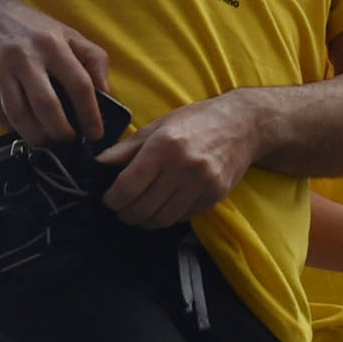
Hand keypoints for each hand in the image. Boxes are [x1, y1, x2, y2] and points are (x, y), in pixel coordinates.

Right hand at [0, 0, 109, 145]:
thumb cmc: (32, 29)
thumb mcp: (68, 34)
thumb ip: (93, 60)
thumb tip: (106, 95)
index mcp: (52, 44)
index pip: (79, 85)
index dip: (90, 114)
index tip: (96, 134)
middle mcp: (25, 57)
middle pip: (47, 106)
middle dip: (61, 132)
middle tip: (68, 140)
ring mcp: (0, 70)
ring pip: (20, 117)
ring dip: (38, 137)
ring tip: (48, 140)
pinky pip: (0, 115)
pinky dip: (15, 128)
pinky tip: (26, 126)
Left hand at [95, 96, 259, 228]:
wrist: (243, 124)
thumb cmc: (197, 121)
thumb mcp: (159, 126)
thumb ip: (127, 148)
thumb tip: (99, 164)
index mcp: (164, 146)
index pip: (128, 186)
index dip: (112, 198)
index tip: (108, 199)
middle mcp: (183, 166)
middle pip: (143, 207)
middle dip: (125, 213)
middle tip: (121, 209)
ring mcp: (202, 183)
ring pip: (162, 218)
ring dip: (144, 220)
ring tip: (139, 213)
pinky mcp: (214, 195)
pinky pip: (182, 217)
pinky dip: (166, 218)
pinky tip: (162, 207)